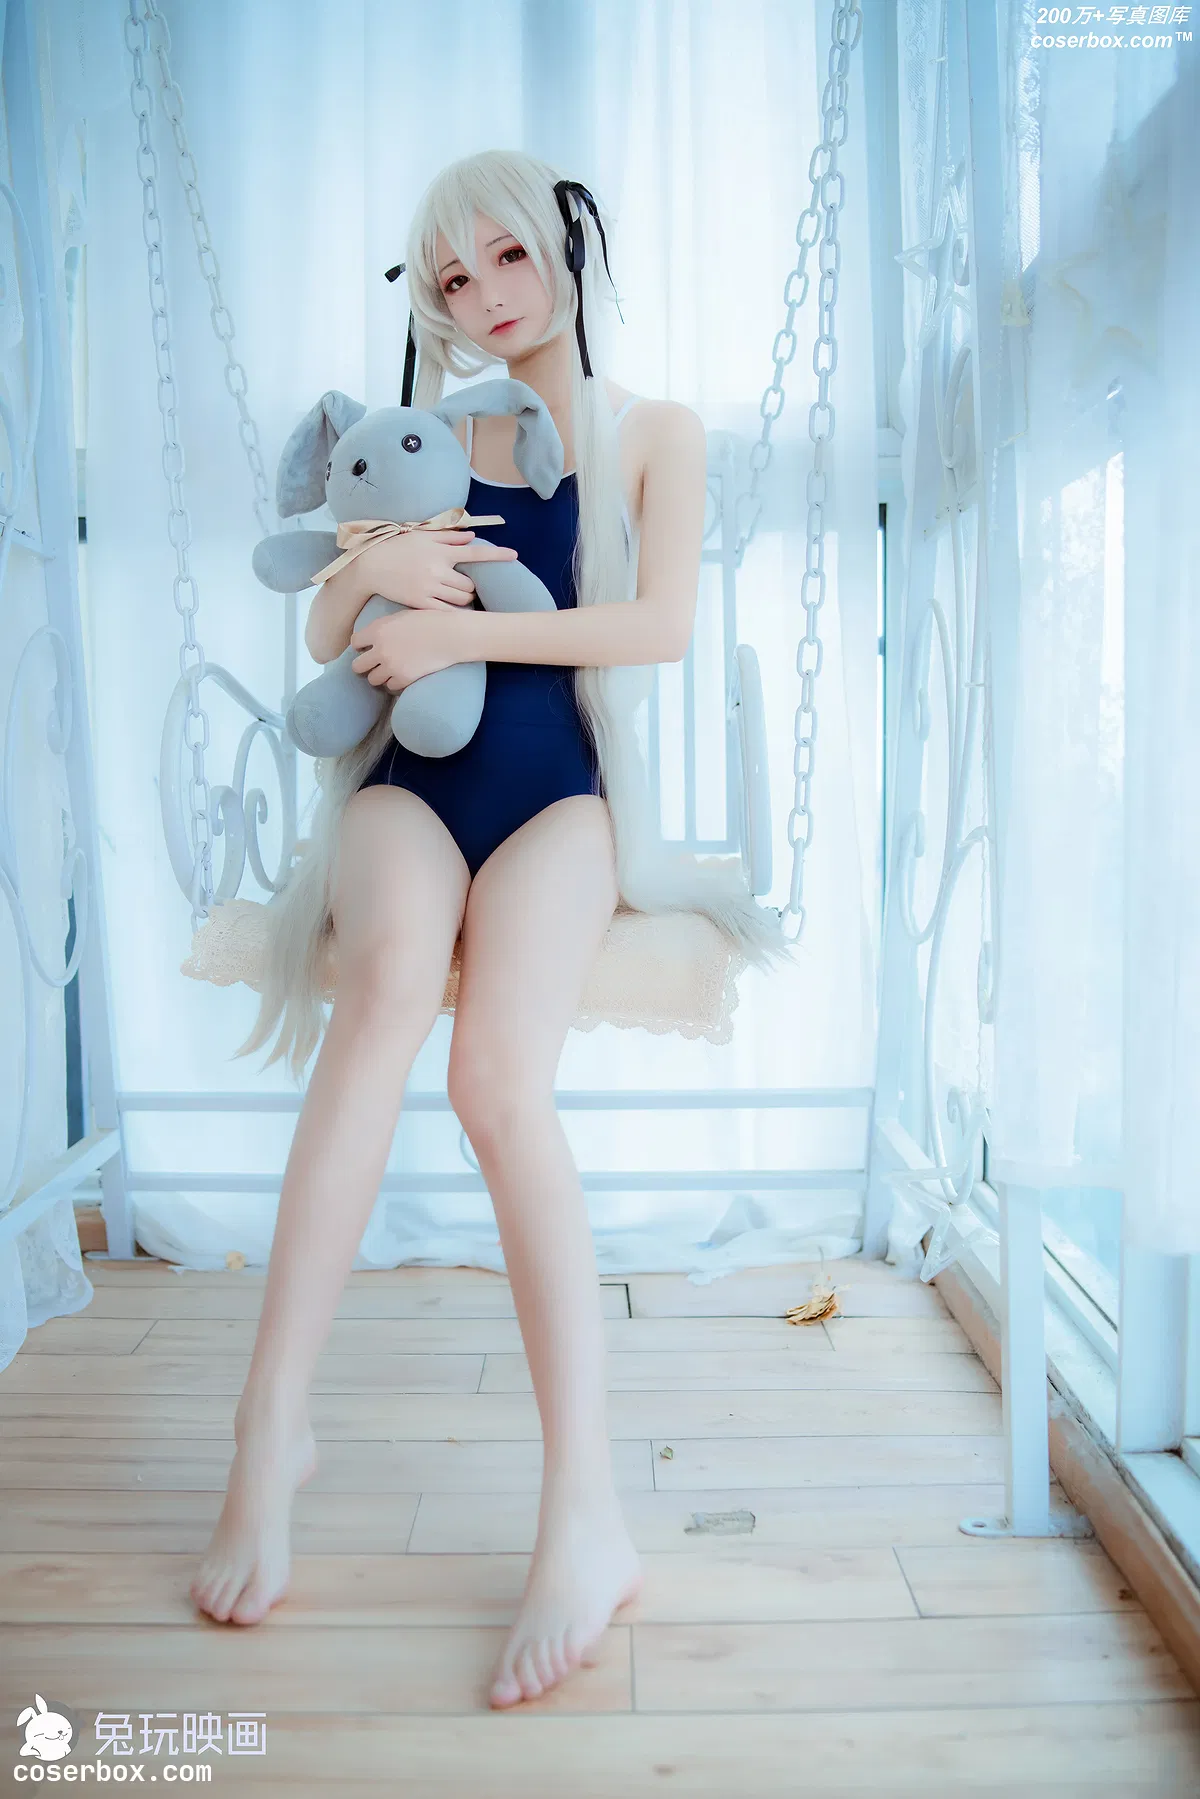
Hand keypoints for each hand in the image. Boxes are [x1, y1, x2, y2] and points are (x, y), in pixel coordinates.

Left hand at [350, 607, 471, 691]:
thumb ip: (384, 627)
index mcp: (378, 630)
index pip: (355, 643)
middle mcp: (380, 649)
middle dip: (364, 665)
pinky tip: (401, 675)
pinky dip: (395, 682)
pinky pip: (390, 686)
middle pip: (357, 666)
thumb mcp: (401, 616)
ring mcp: (391, 666)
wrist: (450, 635)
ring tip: (389, 670)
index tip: (367, 648)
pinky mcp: (404, 678)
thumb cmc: (429, 621)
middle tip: (374, 663)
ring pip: (372, 679)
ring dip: (379, 676)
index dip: (361, 646)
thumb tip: (373, 636)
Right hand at [358, 528, 517, 609]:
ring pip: (462, 599)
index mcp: (440, 551)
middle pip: (471, 584)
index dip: (497, 554)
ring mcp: (429, 587)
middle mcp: (437, 569)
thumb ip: (448, 536)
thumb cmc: (397, 548)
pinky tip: (450, 609)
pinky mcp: (420, 603)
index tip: (515, 555)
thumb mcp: (422, 536)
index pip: (475, 552)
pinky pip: (447, 612)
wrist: (371, 565)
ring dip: (466, 600)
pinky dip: (454, 612)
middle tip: (466, 587)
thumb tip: (471, 536)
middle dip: (472, 587)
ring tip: (457, 597)